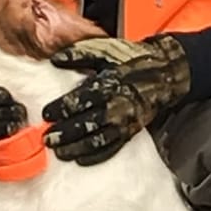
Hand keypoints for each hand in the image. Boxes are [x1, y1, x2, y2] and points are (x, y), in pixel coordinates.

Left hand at [44, 31, 191, 164]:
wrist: (165, 72)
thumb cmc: (133, 59)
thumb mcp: (105, 49)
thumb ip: (79, 54)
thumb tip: (55, 60)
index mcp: (108, 84)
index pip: (79, 100)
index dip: (60, 108)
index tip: (46, 113)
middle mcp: (116, 105)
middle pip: (86, 124)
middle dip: (65, 133)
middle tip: (48, 139)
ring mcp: (124, 121)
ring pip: (97, 140)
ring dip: (77, 148)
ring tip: (60, 152)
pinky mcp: (131, 131)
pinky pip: (112, 148)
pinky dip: (95, 156)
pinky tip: (81, 160)